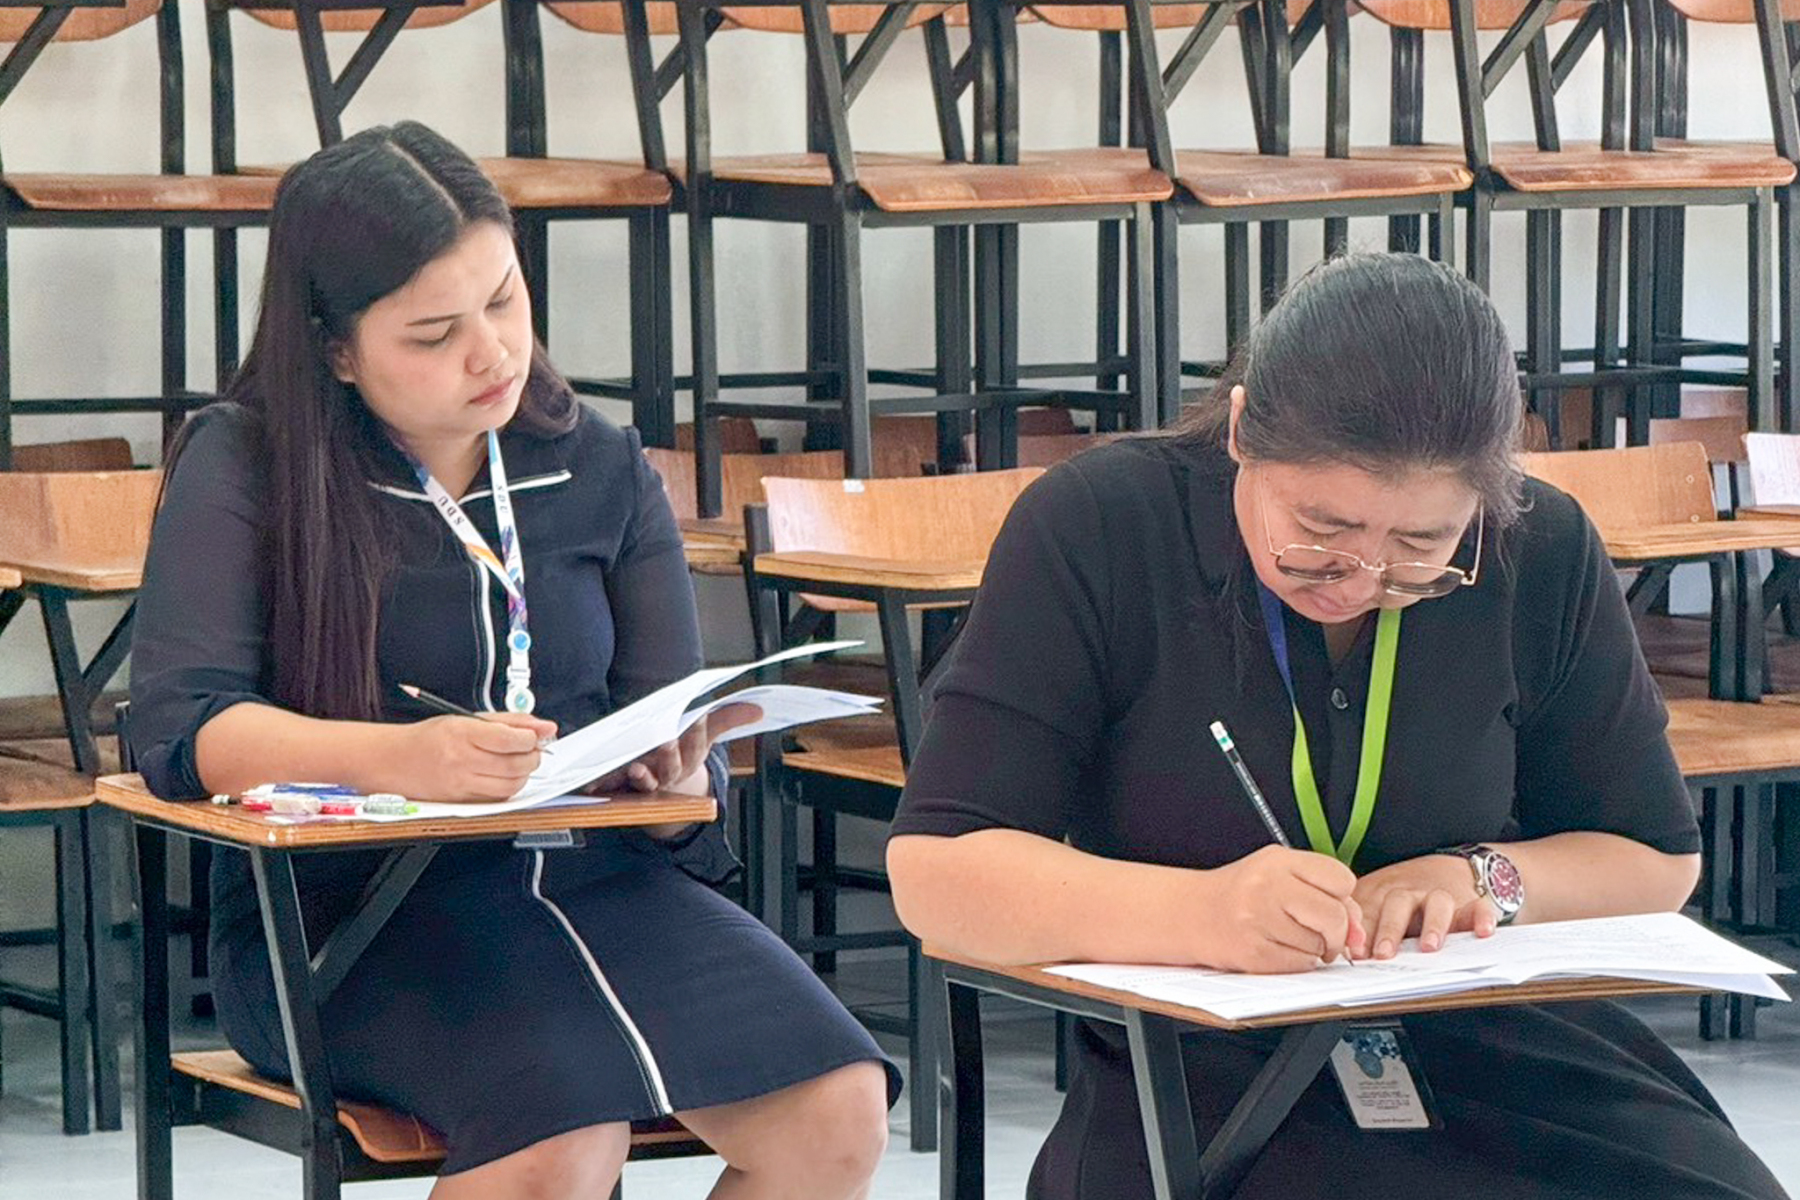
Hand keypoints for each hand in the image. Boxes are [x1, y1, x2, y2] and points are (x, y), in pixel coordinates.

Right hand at [400, 712, 557, 802]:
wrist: (393, 761)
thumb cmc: (429, 738)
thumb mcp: (466, 719)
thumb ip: (509, 721)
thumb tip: (545, 727)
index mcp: (462, 733)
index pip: (509, 739)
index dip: (530, 738)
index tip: (534, 735)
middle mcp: (461, 760)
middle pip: (514, 765)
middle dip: (532, 757)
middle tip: (532, 749)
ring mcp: (461, 784)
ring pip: (510, 785)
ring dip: (524, 774)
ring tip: (519, 762)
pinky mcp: (462, 801)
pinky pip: (498, 798)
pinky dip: (509, 787)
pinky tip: (504, 775)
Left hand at [584, 702, 764, 797]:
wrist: (659, 795)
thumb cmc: (680, 755)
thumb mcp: (703, 736)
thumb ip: (727, 719)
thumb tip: (758, 708)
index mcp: (689, 757)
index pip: (696, 743)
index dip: (697, 733)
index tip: (696, 719)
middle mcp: (669, 772)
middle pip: (672, 766)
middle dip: (670, 756)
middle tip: (667, 743)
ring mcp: (645, 783)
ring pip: (646, 782)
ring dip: (642, 777)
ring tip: (637, 770)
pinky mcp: (621, 789)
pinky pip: (612, 789)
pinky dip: (603, 786)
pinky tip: (594, 783)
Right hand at [1197, 845, 1366, 973]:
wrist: (1191, 913)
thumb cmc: (1241, 895)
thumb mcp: (1280, 876)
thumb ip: (1323, 893)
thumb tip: (1358, 931)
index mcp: (1278, 861)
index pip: (1341, 879)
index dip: (1342, 897)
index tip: (1329, 902)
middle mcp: (1267, 886)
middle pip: (1334, 916)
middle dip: (1337, 932)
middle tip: (1323, 934)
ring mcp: (1258, 919)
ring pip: (1318, 945)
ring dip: (1313, 949)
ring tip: (1289, 937)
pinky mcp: (1253, 952)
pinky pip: (1300, 965)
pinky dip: (1298, 962)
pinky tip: (1279, 949)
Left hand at [1352, 853, 1498, 958]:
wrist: (1444, 867)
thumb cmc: (1400, 899)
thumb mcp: (1374, 908)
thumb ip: (1364, 930)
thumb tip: (1352, 958)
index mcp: (1381, 894)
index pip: (1368, 913)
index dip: (1360, 934)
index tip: (1355, 954)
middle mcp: (1410, 893)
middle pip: (1398, 904)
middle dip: (1389, 929)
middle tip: (1383, 953)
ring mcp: (1440, 897)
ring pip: (1437, 903)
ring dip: (1433, 925)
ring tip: (1429, 947)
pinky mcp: (1469, 904)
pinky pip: (1479, 907)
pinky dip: (1482, 918)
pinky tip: (1483, 932)